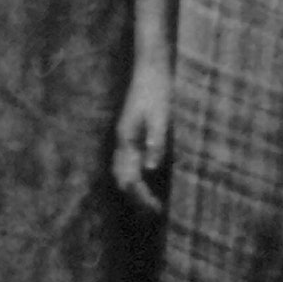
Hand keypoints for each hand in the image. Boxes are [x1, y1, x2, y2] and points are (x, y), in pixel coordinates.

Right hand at [113, 55, 171, 215]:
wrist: (151, 67)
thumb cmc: (157, 90)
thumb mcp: (161, 116)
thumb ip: (156, 142)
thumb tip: (151, 168)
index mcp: (127, 139)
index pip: (130, 178)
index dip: (142, 197)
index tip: (157, 210)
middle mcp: (122, 141)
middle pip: (122, 179)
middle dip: (136, 199)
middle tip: (154, 213)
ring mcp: (124, 137)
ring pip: (121, 172)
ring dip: (133, 190)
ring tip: (150, 204)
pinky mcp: (131, 133)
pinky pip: (127, 162)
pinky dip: (134, 177)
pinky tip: (146, 180)